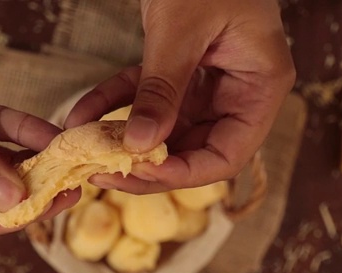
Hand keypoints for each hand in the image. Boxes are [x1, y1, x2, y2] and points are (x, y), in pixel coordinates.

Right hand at [0, 1, 77, 236]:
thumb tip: (12, 198)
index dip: (9, 215)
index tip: (50, 207)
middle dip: (30, 190)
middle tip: (71, 187)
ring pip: (1, 161)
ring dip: (35, 161)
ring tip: (71, 162)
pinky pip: (2, 127)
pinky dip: (26, 130)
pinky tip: (53, 135)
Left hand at [65, 0, 294, 192]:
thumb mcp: (182, 29)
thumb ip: (162, 88)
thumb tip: (138, 144)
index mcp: (260, 87)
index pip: (227, 155)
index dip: (184, 174)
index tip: (138, 174)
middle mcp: (238, 93)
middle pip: (194, 149)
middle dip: (145, 163)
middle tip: (99, 168)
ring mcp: (209, 84)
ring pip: (165, 129)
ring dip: (123, 137)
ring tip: (83, 145)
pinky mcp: (181, 71)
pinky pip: (146, 97)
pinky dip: (114, 105)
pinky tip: (81, 113)